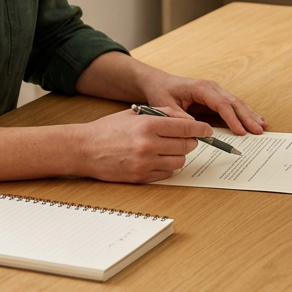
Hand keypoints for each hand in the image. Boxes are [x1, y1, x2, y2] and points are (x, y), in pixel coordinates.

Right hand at [74, 108, 211, 182]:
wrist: (84, 149)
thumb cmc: (108, 129)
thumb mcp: (135, 113)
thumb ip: (162, 114)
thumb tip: (187, 119)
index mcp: (148, 125)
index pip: (186, 127)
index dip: (200, 129)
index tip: (207, 130)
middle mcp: (148, 145)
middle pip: (186, 146)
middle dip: (189, 142)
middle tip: (185, 139)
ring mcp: (145, 163)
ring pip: (179, 162)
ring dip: (179, 155)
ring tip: (168, 149)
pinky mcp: (141, 177)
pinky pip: (166, 174)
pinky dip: (167, 167)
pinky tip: (157, 159)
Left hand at [139, 70, 267, 135]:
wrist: (158, 82)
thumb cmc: (162, 92)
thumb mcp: (165, 105)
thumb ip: (179, 117)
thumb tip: (194, 129)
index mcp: (201, 88)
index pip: (221, 104)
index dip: (232, 118)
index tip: (240, 131)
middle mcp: (212, 88)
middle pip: (234, 103)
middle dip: (247, 117)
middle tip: (258, 130)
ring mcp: (216, 92)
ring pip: (237, 104)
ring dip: (250, 115)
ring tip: (262, 126)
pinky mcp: (216, 98)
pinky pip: (233, 106)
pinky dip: (245, 114)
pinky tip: (255, 120)